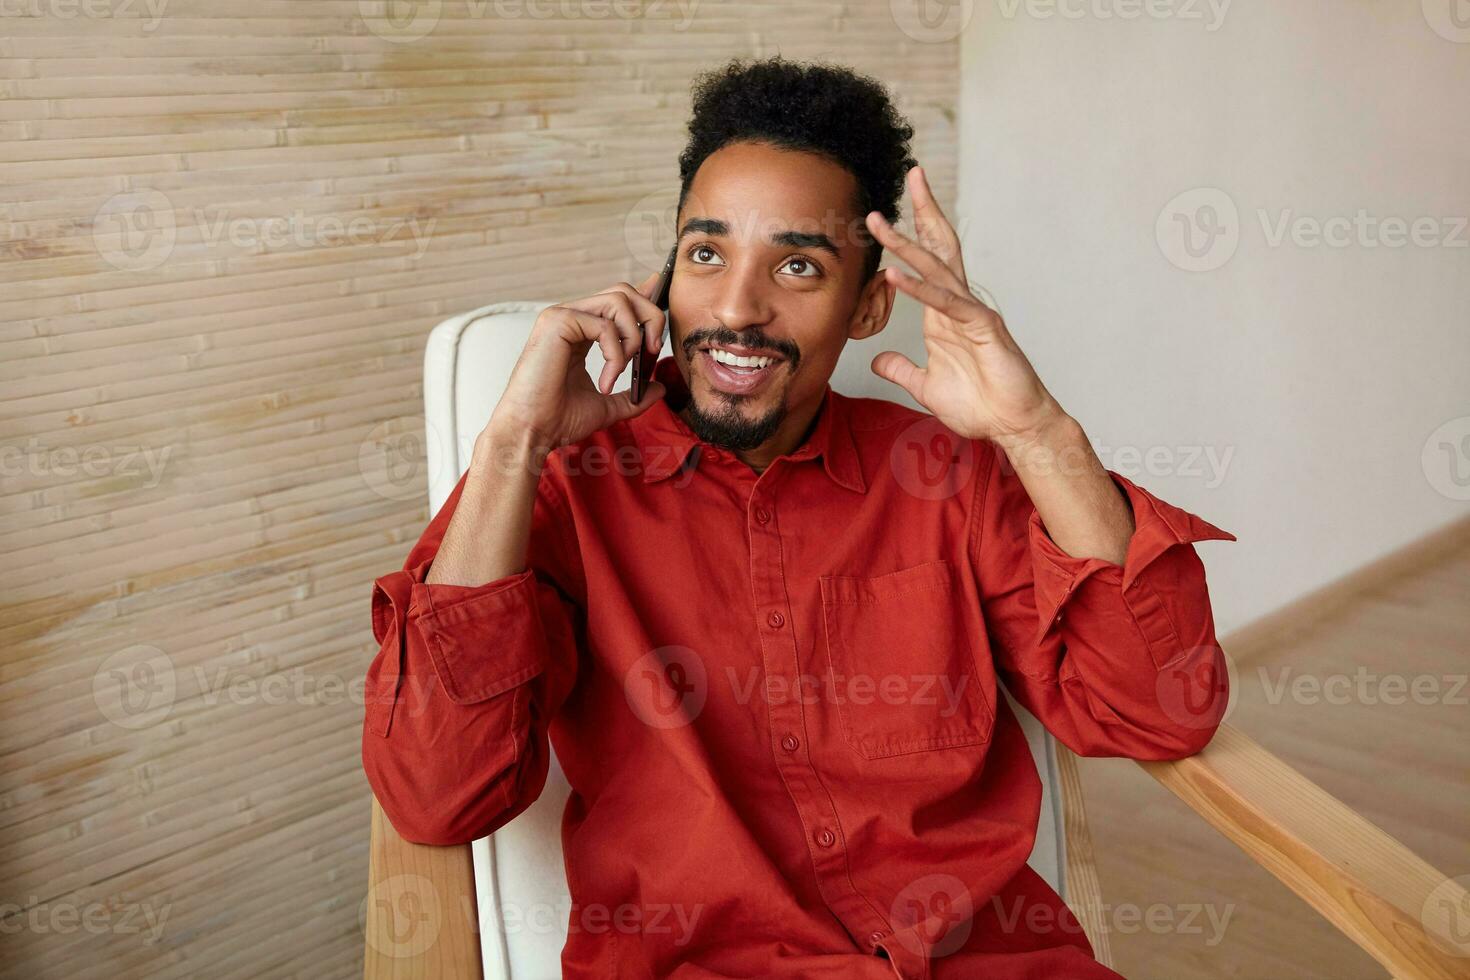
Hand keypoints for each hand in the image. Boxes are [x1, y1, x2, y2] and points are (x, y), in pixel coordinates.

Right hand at [485, 273, 667, 455]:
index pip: (616, 301)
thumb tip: (659, 389)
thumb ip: (633, 396)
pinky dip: (616, 354)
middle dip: (650, 317)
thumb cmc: (558, 419)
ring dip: (633, 336)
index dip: (643, 294)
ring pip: (619, 300)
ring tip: (624, 369)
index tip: (660, 290)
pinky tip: (605, 381)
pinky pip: (605, 325)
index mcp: (580, 331)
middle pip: (624, 292)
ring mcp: (562, 316)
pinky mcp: (558, 321)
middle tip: (652, 351)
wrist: (533, 431)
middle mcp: (570, 317)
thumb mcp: (607, 407)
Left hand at [865, 166, 1067, 448]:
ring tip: (878, 221)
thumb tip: (878, 360)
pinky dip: (919, 290)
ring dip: (905, 244)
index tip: (891, 208)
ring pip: (937, 269)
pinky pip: (946, 304)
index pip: (928, 263)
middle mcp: (958, 305)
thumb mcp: (926, 387)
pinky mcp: (982, 329)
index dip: (912, 234)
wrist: (1013, 426)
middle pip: (940, 247)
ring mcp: (972, 313)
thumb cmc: (981, 406)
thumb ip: (902, 369)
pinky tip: (894, 276)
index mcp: (944, 314)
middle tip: (911, 173)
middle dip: (923, 210)